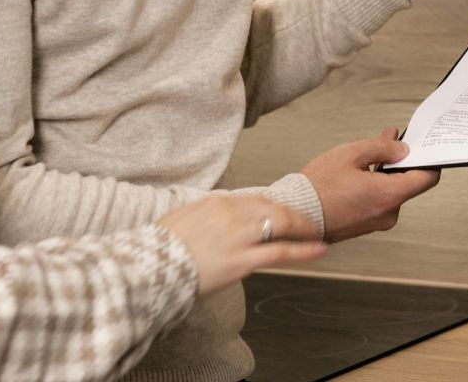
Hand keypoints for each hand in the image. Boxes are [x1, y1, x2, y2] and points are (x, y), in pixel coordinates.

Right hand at [156, 196, 324, 296]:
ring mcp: (238, 236)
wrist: (148, 267)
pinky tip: (318, 249)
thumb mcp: (182, 219)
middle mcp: (231, 214)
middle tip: (306, 222)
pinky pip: (280, 251)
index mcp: (216, 203)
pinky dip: (303, 250)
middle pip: (273, 208)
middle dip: (294, 215)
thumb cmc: (159, 249)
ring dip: (303, 229)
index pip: (255, 200)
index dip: (274, 207)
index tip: (282, 212)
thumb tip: (214, 221)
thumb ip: (204, 217)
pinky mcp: (241, 260)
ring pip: (282, 224)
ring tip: (316, 235)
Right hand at [301, 128, 439, 241]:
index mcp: (388, 195)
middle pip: (408, 184)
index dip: (428, 160)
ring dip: (384, 175)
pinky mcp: (366, 226)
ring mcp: (377, 223)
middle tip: (387, 142)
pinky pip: (379, 203)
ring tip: (364, 159)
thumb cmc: (318, 186)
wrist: (295, 214)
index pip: (427, 178)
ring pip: (391, 193)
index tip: (422, 147)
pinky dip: (374, 188)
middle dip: (399, 163)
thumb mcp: (350, 154)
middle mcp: (388, 214)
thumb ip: (382, 147)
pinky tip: (357, 176)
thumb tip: (402, 148)